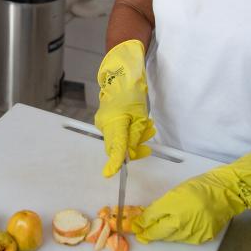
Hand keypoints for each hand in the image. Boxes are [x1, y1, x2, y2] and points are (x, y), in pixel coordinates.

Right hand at [94, 40, 155, 177]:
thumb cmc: (132, 94)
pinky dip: (128, 133)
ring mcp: (103, 122)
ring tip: (147, 129)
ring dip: (133, 139)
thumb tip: (131, 154)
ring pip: (118, 140)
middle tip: (147, 145)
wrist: (121, 76)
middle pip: (116, 146)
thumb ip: (135, 136)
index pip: (115, 146)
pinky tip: (139, 126)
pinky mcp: (105, 120)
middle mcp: (104, 124)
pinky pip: (117, 133)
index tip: (110, 174)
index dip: (115, 161)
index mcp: (114, 122)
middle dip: (132, 148)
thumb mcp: (140, 116)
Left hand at [132, 142, 250, 244]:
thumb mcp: (176, 192)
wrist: (227, 192)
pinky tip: (177, 229)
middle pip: (159, 232)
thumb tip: (147, 217)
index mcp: (174, 207)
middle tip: (141, 234)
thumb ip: (160, 206)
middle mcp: (182, 223)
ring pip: (171, 237)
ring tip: (157, 231)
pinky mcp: (202, 238)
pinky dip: (178, 235)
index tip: (135, 227)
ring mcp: (193, 232)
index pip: (152, 219)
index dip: (142, 224)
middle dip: (149, 233)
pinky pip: (185, 239)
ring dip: (163, 235)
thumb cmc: (200, 187)